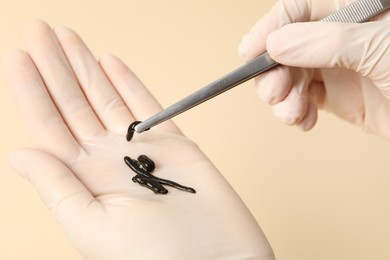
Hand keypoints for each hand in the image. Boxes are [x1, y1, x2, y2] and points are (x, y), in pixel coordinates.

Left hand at [3, 20, 273, 259]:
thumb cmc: (160, 258)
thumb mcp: (96, 229)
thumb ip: (59, 188)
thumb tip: (19, 153)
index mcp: (85, 181)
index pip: (49, 127)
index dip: (32, 91)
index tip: (20, 56)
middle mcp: (109, 161)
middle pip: (75, 105)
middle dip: (56, 67)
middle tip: (40, 30)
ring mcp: (142, 151)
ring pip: (107, 99)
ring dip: (87, 68)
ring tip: (67, 39)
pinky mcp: (175, 145)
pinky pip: (148, 107)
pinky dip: (130, 83)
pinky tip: (111, 63)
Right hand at [239, 0, 389, 139]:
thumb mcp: (381, 49)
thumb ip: (328, 42)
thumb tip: (278, 43)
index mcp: (354, 9)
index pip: (299, 8)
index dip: (270, 27)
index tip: (250, 51)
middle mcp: (342, 35)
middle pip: (287, 46)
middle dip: (274, 71)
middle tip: (273, 93)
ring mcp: (338, 66)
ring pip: (291, 75)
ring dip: (283, 97)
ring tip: (291, 114)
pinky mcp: (338, 95)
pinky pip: (303, 100)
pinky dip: (296, 113)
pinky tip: (303, 121)